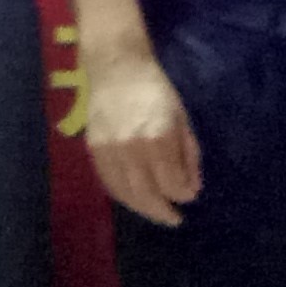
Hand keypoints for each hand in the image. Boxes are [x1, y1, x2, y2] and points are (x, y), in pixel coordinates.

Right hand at [79, 45, 203, 226]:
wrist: (116, 67)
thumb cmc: (156, 89)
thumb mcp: (182, 119)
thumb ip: (188, 155)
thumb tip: (191, 189)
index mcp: (158, 138)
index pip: (171, 183)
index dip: (182, 194)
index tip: (189, 196)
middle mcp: (131, 148)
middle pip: (147, 195)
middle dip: (162, 211)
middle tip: (173, 219)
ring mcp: (109, 150)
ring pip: (125, 193)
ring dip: (142, 208)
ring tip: (155, 212)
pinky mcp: (94, 149)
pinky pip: (108, 183)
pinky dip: (122, 196)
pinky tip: (134, 198)